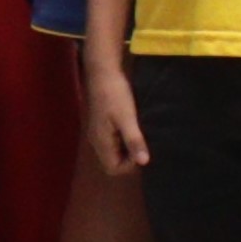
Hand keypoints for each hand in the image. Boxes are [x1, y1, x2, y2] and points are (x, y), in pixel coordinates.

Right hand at [81, 57, 148, 176]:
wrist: (103, 72)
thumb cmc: (115, 95)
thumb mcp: (128, 118)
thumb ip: (134, 141)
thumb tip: (144, 162)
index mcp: (101, 142)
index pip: (113, 168)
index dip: (129, 164)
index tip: (142, 149)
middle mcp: (96, 141)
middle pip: (112, 161)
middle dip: (129, 157)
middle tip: (144, 142)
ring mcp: (98, 132)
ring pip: (113, 151)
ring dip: (128, 147)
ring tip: (142, 134)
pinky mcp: (102, 124)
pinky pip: (113, 140)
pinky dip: (124, 138)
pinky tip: (135, 127)